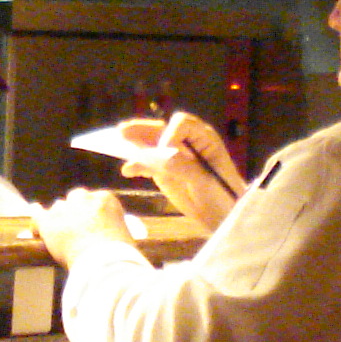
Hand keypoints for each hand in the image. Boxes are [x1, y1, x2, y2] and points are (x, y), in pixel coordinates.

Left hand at [34, 187, 136, 265]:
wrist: (104, 263)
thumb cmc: (120, 254)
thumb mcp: (124, 233)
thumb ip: (113, 226)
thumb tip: (110, 233)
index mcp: (105, 200)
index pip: (96, 198)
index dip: (93, 210)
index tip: (94, 220)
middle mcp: (84, 200)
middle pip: (76, 197)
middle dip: (76, 208)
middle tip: (78, 224)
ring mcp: (65, 211)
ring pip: (59, 207)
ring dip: (60, 216)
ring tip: (61, 230)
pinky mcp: (49, 223)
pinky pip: (38, 216)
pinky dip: (36, 217)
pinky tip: (35, 216)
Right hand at [121, 110, 246, 227]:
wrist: (224, 216)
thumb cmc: (223, 195)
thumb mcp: (204, 180)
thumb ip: (181, 166)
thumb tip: (157, 156)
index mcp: (203, 138)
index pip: (181, 124)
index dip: (169, 134)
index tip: (164, 151)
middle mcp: (187, 143)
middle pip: (161, 130)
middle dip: (143, 130)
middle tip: (123, 131)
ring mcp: (174, 157)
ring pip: (151, 145)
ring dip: (135, 144)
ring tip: (116, 143)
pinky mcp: (165, 173)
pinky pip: (148, 164)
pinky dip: (138, 165)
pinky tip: (128, 170)